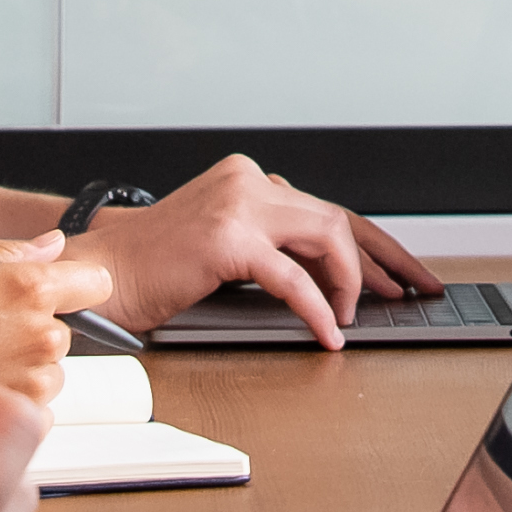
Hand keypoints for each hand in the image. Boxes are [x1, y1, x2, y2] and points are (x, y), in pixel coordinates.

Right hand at [0, 242, 112, 403]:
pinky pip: (33, 412)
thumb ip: (7, 259)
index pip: (95, 281)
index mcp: (25, 287)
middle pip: (61, 333)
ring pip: (47, 375)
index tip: (61, 294)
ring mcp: (36, 383)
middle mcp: (41, 335)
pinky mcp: (23, 423)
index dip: (77, 287)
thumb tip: (53, 244)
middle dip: (28, 336)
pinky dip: (6, 407)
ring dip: (17, 375)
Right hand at [98, 157, 431, 348]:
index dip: (376, 246)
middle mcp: (249, 181)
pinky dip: (318, 308)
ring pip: (327, 237)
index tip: (406, 273)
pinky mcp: (228, 238)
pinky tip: (328, 331)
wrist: (103, 274)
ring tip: (349, 317)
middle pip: (340, 218)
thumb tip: (337, 279)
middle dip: (383, 261)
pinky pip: (293, 277)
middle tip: (408, 293)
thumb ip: (274, 246)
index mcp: (250, 179)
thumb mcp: (227, 246)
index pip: (330, 208)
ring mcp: (238, 205)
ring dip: (349, 283)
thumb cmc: (158, 268)